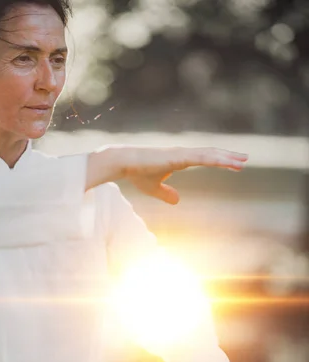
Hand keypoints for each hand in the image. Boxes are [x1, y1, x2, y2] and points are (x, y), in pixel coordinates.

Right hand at [123, 146, 247, 204]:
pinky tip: (226, 162)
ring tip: (242, 161)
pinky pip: (201, 157)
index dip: (219, 160)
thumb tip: (177, 201)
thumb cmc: (137, 173)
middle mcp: (184, 153)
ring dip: (226, 158)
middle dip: (228, 156)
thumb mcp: (154, 188)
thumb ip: (166, 194)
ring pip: (209, 154)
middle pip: (211, 153)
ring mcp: (182, 153)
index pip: (205, 158)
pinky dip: (215, 159)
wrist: (124, 163)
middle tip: (244, 159)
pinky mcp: (179, 156)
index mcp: (180, 159)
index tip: (233, 164)